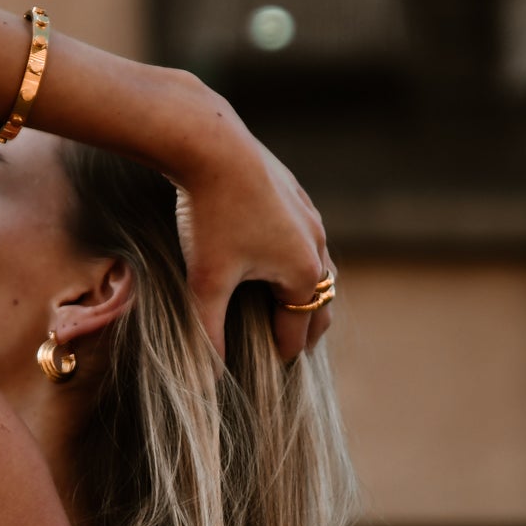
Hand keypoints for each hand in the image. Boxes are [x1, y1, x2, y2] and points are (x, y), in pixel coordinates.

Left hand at [170, 93, 332, 363]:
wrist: (211, 145)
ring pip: (316, 264)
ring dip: (305, 287)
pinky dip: (296, 254)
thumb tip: (207, 381)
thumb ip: (208, 332)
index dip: (285, 352)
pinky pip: (304, 234)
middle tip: (296, 346)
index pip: (299, 329)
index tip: (275, 369)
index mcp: (302, 273)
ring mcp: (309, 216)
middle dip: (308, 324)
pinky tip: (277, 251)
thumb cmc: (210, 216)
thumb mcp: (205, 281)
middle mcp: (316, 245)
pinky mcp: (294, 192)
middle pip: (320, 299)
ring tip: (291, 304)